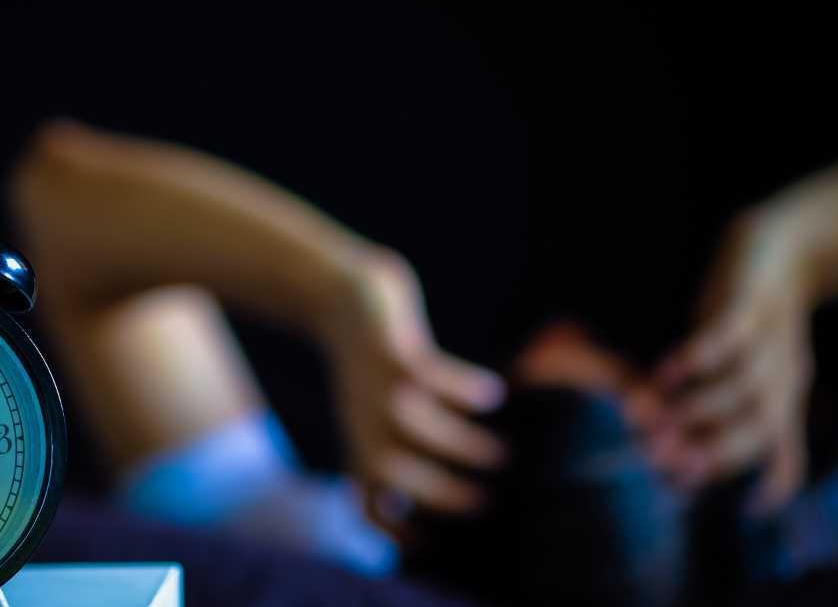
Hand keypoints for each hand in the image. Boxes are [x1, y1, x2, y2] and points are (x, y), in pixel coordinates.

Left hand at [324, 249, 504, 535]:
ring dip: (458, 443)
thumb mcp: (377, 404)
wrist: (336, 293)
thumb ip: (406, 441)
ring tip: (501, 453)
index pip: (365, 496)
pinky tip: (494, 392)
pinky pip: (425, 373)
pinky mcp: (388, 346)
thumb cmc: (371, 358)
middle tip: (482, 502)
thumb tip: (453, 471)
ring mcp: (373, 382)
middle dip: (436, 493)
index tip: (425, 543)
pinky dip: (460, 387)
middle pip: (388, 470)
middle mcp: (362, 417)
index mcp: (360, 438)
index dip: (388, 526)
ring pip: (411, 424)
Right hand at [650, 210, 812, 513]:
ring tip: (655, 420)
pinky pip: (726, 334)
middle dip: (712, 448)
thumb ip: (715, 405)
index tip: (698, 492)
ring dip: (698, 408)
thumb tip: (664, 443)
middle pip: (759, 424)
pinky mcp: (747, 300)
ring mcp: (768, 335)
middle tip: (663, 459)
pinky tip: (664, 372)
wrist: (780, 244)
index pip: (775, 447)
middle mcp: (784, 372)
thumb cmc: (749, 315)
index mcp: (785, 393)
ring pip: (742, 385)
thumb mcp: (740, 364)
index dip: (745, 474)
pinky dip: (697, 357)